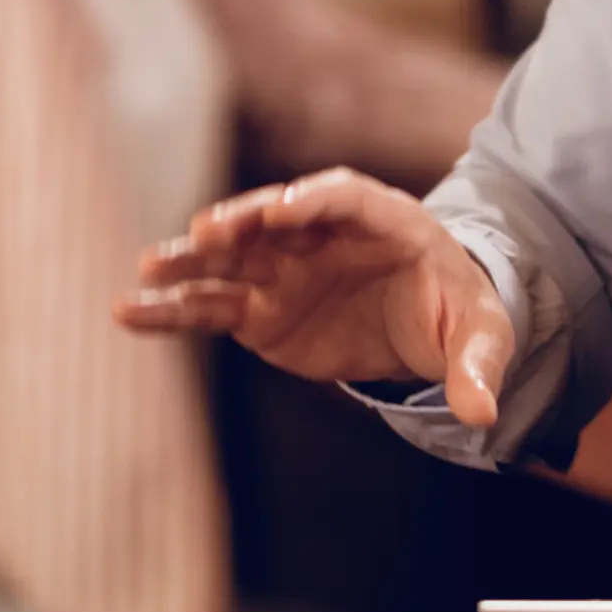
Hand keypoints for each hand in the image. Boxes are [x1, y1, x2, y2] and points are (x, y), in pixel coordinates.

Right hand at [113, 167, 516, 427]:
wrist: (428, 323)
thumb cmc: (456, 309)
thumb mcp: (482, 332)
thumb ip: (478, 365)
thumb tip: (482, 414)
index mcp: (379, 217)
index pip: (341, 197)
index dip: (311, 201)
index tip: (283, 210)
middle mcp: (316, 234)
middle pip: (273, 219)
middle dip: (241, 222)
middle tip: (205, 231)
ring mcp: (281, 270)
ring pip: (230, 260)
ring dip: (190, 260)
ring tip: (149, 266)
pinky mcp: (259, 311)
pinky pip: (209, 307)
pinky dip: (171, 311)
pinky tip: (129, 312)